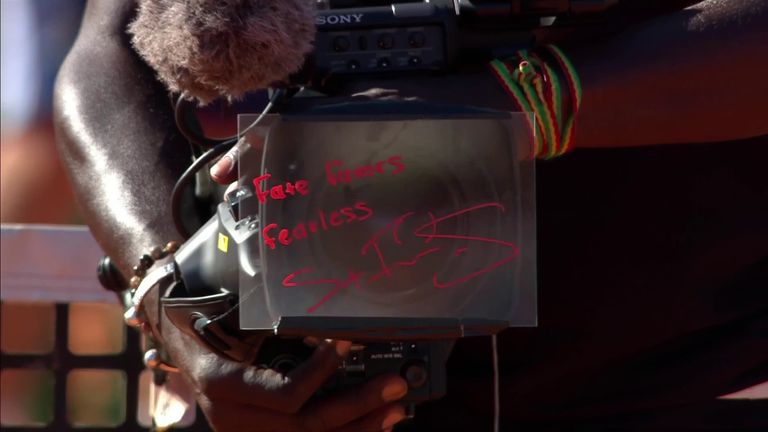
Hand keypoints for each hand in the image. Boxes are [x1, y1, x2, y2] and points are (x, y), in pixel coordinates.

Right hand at [142, 282, 407, 431]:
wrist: (177, 341)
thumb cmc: (204, 320)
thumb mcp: (226, 314)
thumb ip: (267, 320)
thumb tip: (324, 315)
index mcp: (224, 385)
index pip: (284, 395)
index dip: (322, 373)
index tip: (348, 344)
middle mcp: (234, 419)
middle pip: (306, 426)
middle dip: (357, 406)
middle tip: (396, 386)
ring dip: (359, 428)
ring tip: (395, 411)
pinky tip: (370, 425)